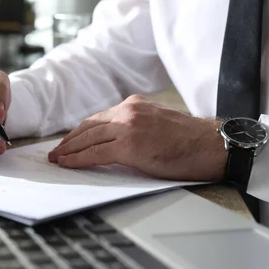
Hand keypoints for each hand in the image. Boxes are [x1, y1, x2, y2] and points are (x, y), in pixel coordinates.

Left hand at [48, 95, 226, 180]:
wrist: (212, 145)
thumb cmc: (191, 140)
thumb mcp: (157, 122)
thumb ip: (135, 125)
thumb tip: (115, 141)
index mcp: (134, 105)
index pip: (99, 118)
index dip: (80, 131)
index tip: (69, 141)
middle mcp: (128, 111)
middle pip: (89, 126)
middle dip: (70, 140)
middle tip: (56, 151)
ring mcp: (128, 127)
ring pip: (88, 139)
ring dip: (69, 150)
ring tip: (57, 159)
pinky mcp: (130, 145)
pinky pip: (96, 153)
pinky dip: (78, 160)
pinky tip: (68, 164)